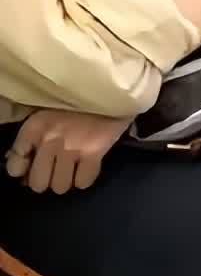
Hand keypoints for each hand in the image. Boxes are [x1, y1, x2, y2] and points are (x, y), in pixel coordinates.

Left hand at [6, 111, 130, 194]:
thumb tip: (21, 167)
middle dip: (46, 179)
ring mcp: (72, 148)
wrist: (111, 90)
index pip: (15, 166)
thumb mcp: (46, 115)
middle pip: (38, 183)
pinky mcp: (94, 152)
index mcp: (34, 127)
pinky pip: (83, 182)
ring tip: (73, 168)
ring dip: (66, 180)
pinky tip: (87, 167)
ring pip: (60, 186)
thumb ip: (32, 140)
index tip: (34, 167)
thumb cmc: (76, 104)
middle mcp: (49, 140)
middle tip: (55, 170)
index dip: (24, 171)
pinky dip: (85, 179)